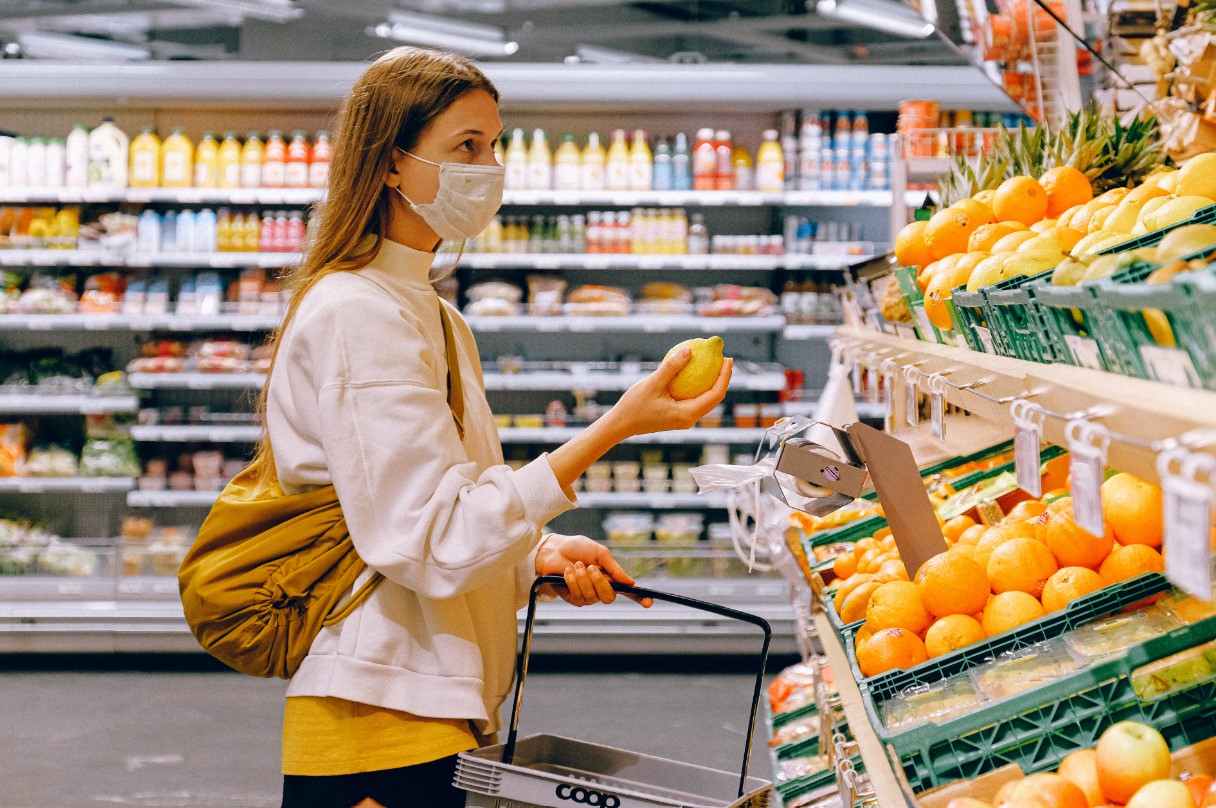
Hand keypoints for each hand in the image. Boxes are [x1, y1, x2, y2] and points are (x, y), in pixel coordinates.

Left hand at [535, 534, 652, 607]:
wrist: (555, 550)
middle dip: (599, 582)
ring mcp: (588, 595)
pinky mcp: (574, 598)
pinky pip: (578, 596)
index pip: (628, 591)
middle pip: (609, 597)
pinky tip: (568, 572)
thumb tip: (630, 582)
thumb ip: (614, 568)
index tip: (649, 602)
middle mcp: (601, 588)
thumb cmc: (578, 548)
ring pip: (592, 597)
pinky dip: (573, 582)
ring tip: (576, 565)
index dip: (640, 598)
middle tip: (590, 567)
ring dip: (583, 579)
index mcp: (611, 577)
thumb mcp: (600, 553)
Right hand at [606, 348, 732, 439]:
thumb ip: (672, 367)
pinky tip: (694, 371)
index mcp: (688, 414)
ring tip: (714, 363)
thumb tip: (690, 349)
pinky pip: (693, 399)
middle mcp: (689, 419)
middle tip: (724, 358)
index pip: (715, 394)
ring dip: (712, 382)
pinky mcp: (678, 415)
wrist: (621, 424)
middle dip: (722, 378)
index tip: (728, 359)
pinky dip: (698, 385)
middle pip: (714, 398)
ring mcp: (684, 418)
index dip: (724, 376)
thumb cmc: (634, 405)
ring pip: (705, 399)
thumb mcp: (653, 383)